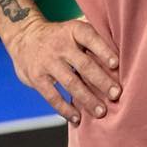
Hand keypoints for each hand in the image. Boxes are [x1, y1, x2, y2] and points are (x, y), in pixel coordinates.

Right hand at [4, 16, 120, 125]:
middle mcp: (60, 45)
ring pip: (71, 83)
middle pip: (84, 64)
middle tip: (116, 95)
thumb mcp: (72, 29)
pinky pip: (52, 96)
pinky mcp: (37, 77)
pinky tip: (77, 118)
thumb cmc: (59, 36)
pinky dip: (65, 108)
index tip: (116, 64)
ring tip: (101, 112)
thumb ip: (91, 38)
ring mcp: (47, 62)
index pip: (90, 37)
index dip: (103, 50)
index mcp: (72, 30)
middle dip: (101, 81)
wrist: (24, 35)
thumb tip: (122, 49)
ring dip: (87, 99)